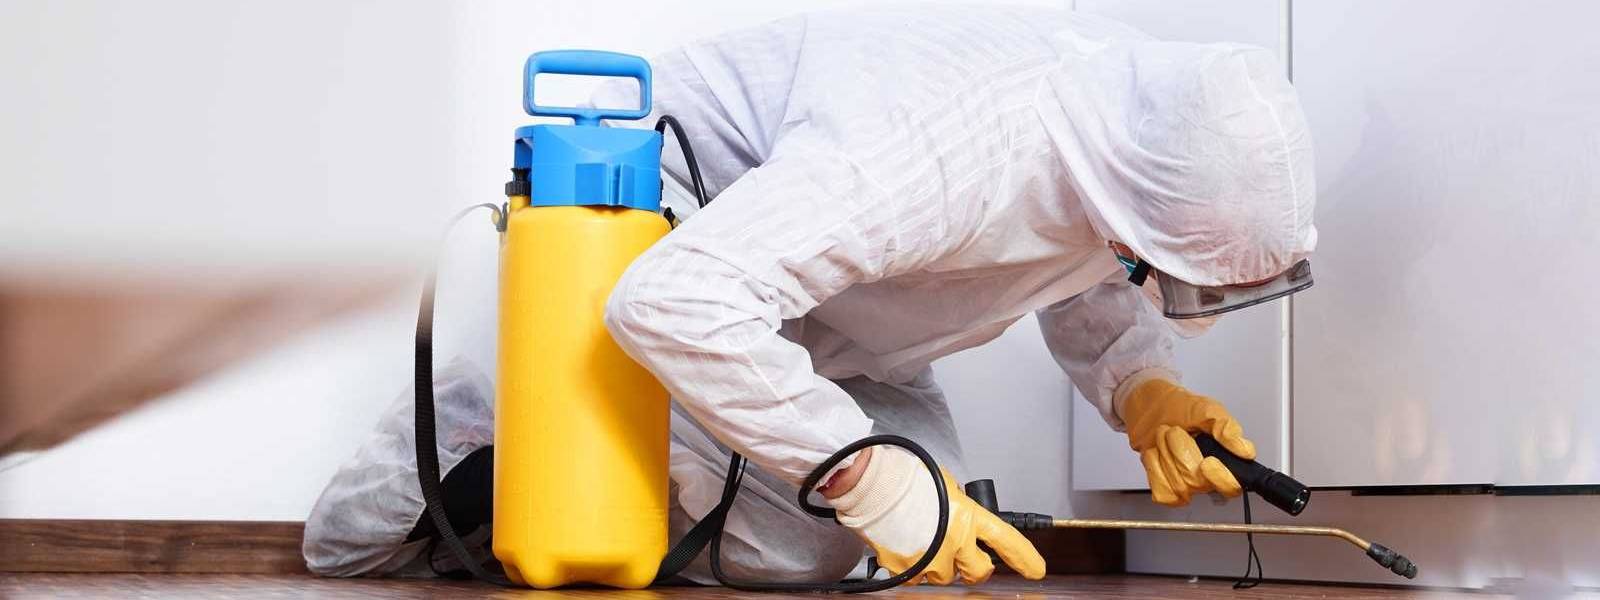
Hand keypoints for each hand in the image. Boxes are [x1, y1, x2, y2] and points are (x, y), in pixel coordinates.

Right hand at [825, 446, 1045, 584]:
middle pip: (978, 571)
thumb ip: (959, 504)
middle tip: (963, 557)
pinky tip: (907, 547)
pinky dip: (914, 568)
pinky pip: (917, 579)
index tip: (1034, 569)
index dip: (1024, 558)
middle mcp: (954, 542)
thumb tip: (960, 513)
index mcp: (968, 516)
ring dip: (939, 564)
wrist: (872, 485)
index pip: (1006, 540)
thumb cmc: (905, 478)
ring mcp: (931, 559)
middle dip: (974, 567)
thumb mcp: (944, 484)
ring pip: (945, 577)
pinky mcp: (907, 570)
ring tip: (922, 540)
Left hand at [1117, 372, 1255, 506]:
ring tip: (1165, 437)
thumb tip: (1245, 451)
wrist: (1150, 406)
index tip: (1208, 461)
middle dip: (1181, 451)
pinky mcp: (1164, 487)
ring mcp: (1184, 484)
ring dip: (1166, 454)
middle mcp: (1205, 477)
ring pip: (1179, 486)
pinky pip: (1162, 492)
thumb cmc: (1180, 408)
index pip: (1231, 487)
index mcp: (1223, 461)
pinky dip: (1155, 468)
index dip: (1220, 479)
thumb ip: (1227, 428)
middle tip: (1175, 431)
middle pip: (1198, 483)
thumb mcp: (1208, 409)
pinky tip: (1156, 453)